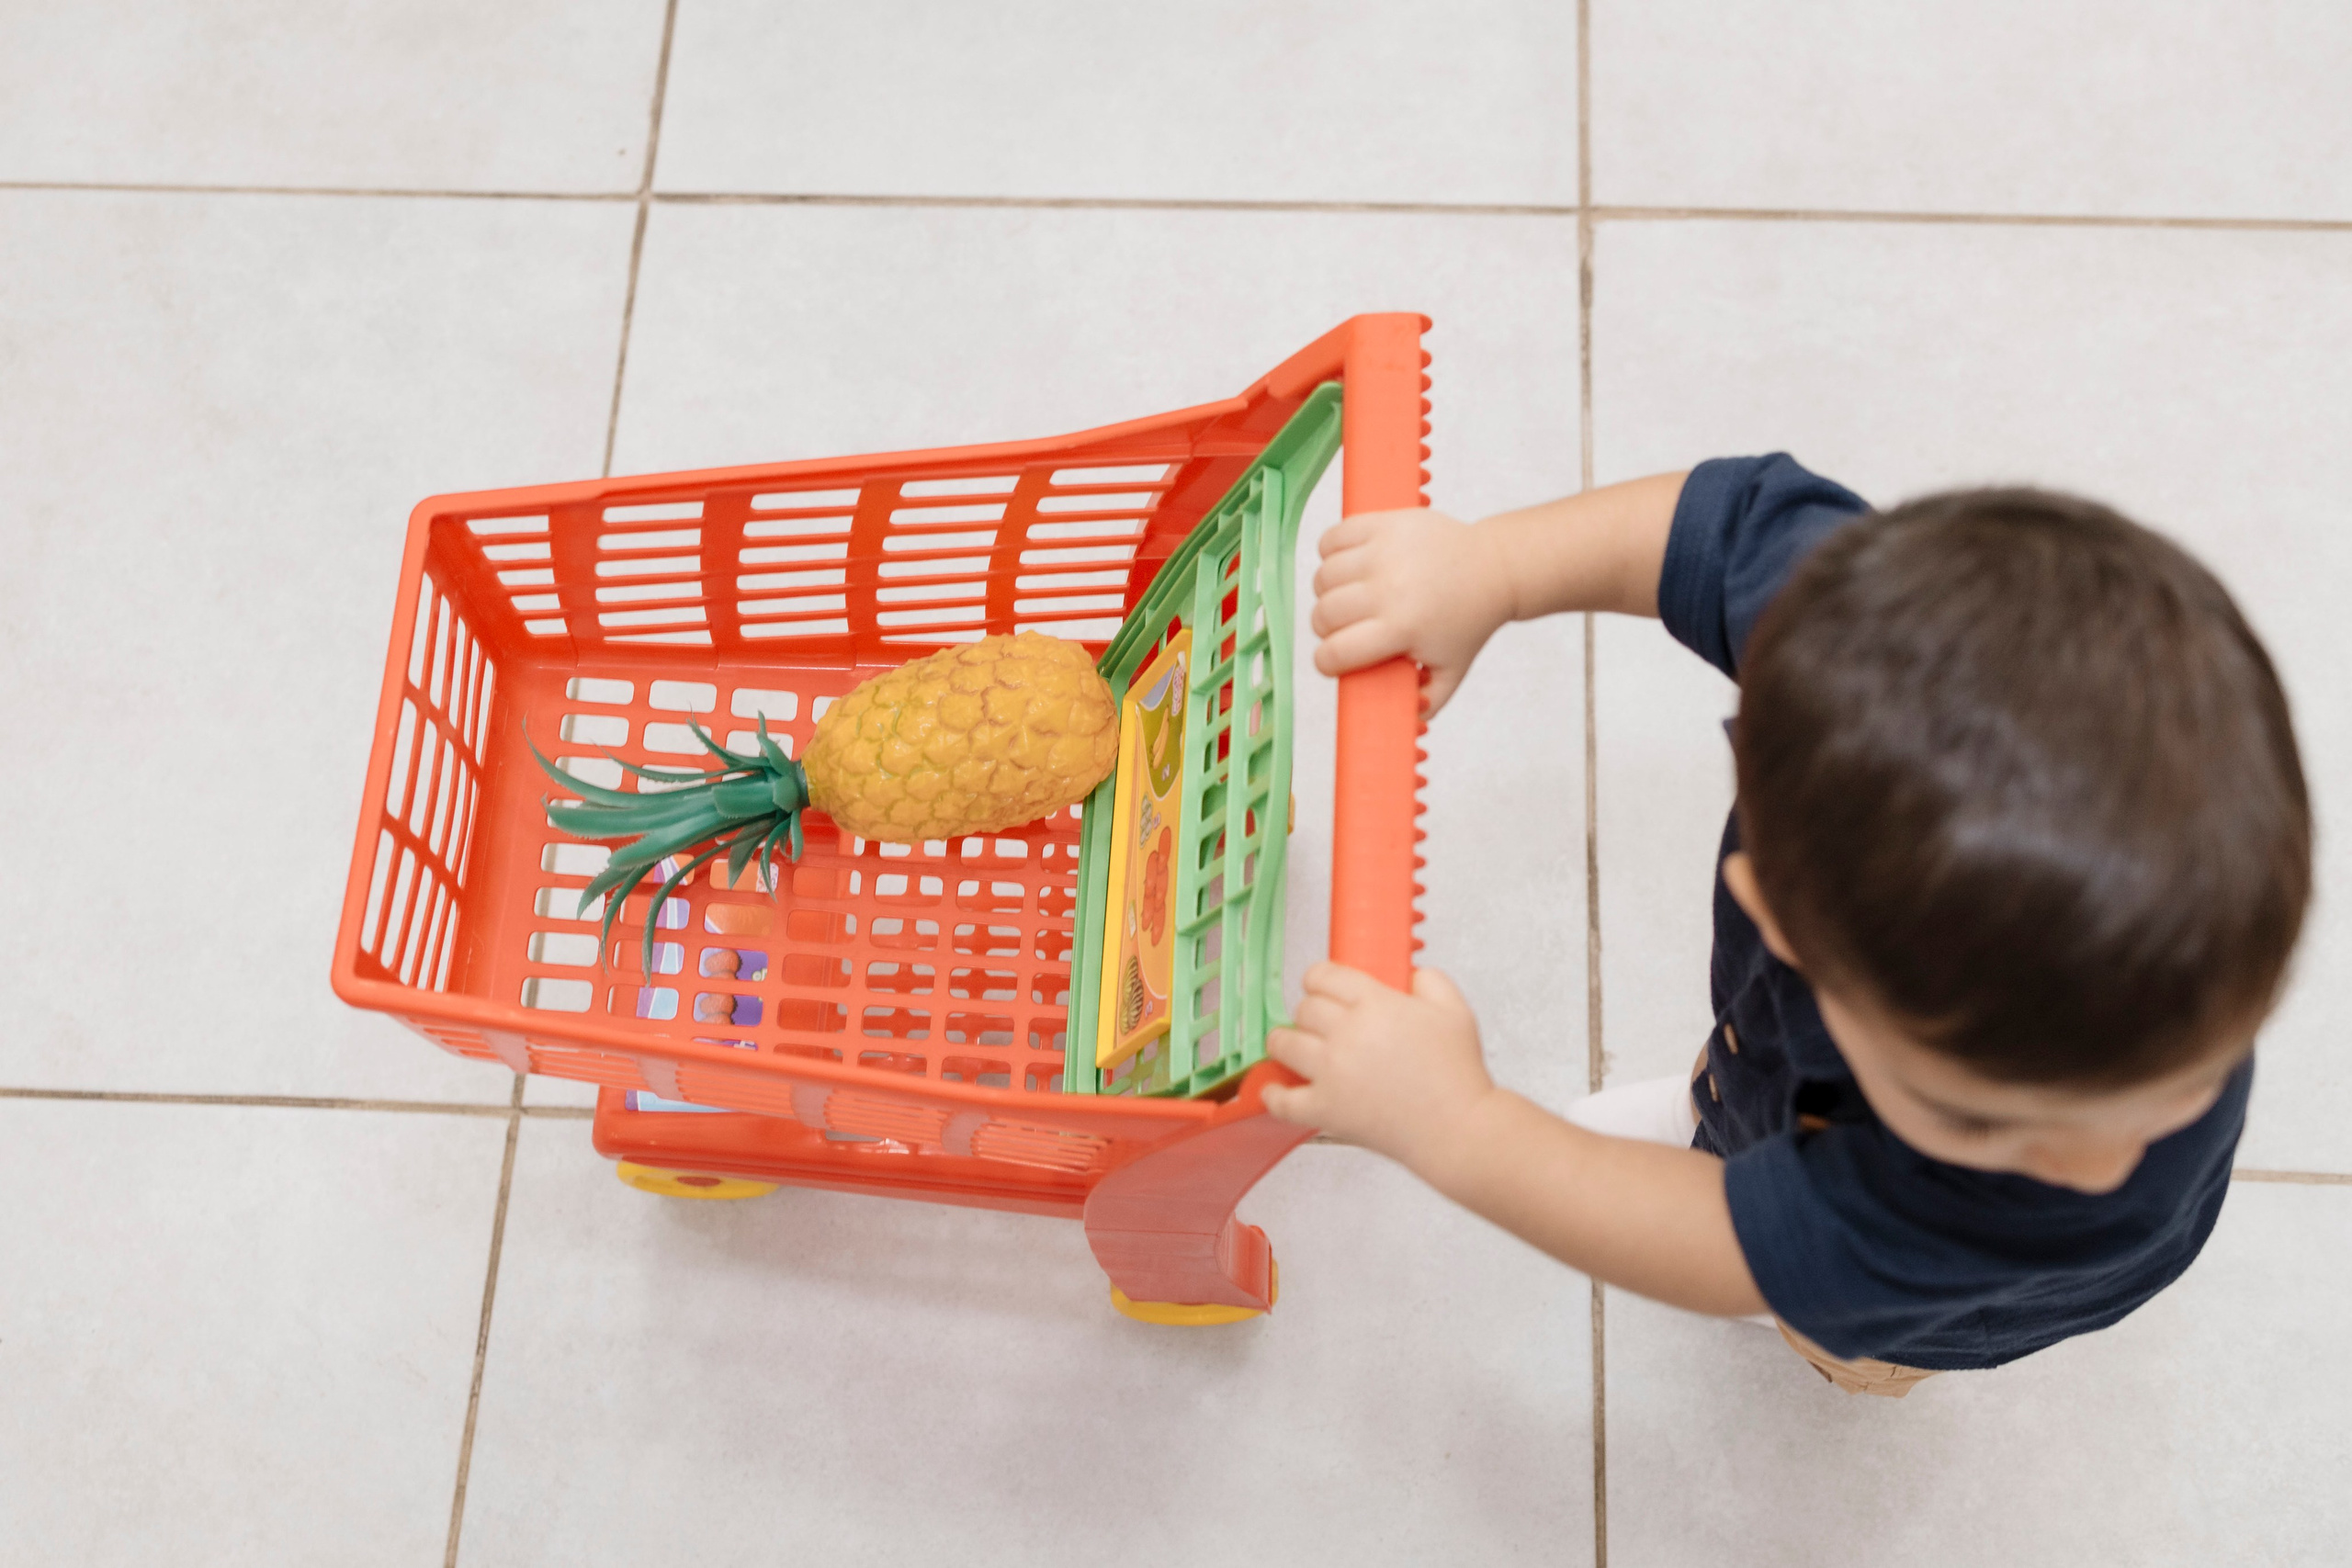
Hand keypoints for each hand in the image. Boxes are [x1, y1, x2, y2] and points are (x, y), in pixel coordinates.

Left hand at [1263, 963, 1497, 1175]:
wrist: (1458, 1129)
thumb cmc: (1457, 1073)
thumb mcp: (1455, 1010)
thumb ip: (1428, 980)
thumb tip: (1407, 974)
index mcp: (1376, 1004)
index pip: (1324, 975)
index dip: (1320, 979)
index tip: (1323, 987)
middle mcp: (1346, 1033)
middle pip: (1303, 1008)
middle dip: (1311, 1012)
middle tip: (1322, 1024)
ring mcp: (1331, 1073)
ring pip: (1282, 1042)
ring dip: (1286, 1042)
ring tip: (1297, 1048)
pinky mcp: (1324, 1109)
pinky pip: (1280, 1099)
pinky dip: (1272, 1093)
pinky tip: (1275, 1088)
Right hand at [1310, 508, 1513, 716]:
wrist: (1494, 568)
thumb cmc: (1468, 621)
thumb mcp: (1452, 672)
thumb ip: (1425, 705)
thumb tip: (1397, 720)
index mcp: (1402, 628)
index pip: (1334, 653)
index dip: (1327, 663)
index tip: (1335, 660)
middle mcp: (1389, 588)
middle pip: (1322, 614)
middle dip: (1326, 628)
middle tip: (1345, 628)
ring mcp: (1385, 552)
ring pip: (1323, 576)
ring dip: (1327, 591)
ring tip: (1347, 596)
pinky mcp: (1384, 523)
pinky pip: (1332, 537)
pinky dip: (1330, 552)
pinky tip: (1347, 565)